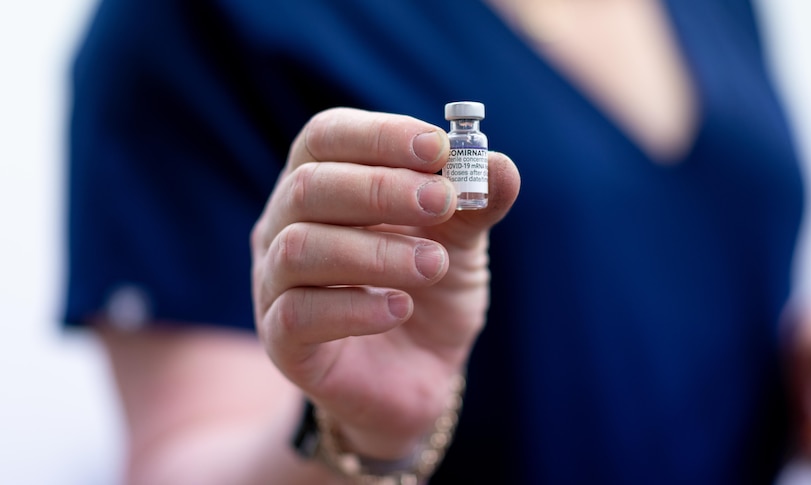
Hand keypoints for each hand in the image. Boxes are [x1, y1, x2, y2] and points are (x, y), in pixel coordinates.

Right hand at [250, 107, 519, 459]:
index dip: (379, 135)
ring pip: (300, 248)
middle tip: (442, 203)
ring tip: (433, 265)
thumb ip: (476, 203)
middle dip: (381, 189)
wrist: (419, 371)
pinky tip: (401, 309)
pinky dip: (355, 309)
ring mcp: (275, 282)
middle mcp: (285, 224)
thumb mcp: (461, 241)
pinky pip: (299, 315)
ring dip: (374, 251)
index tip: (437, 147)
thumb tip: (500, 166)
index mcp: (323, 181)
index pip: (326, 135)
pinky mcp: (283, 341)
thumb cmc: (426, 287)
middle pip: (309, 186)